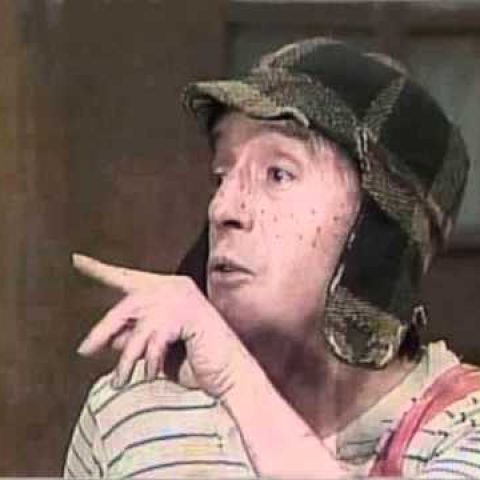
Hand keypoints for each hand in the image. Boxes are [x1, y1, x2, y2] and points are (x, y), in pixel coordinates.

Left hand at [73, 253, 253, 397]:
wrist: (231, 375)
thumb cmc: (195, 362)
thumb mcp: (156, 350)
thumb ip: (136, 337)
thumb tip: (111, 336)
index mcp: (169, 289)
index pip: (128, 278)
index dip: (101, 270)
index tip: (78, 260)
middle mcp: (176, 287)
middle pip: (128, 303)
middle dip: (104, 328)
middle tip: (84, 350)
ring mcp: (184, 298)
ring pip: (139, 323)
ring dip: (127, 356)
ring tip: (120, 380)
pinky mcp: (190, 315)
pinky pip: (155, 337)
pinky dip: (150, 359)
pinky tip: (149, 374)